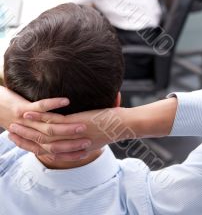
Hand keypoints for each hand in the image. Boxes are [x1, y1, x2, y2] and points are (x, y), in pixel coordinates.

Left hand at [0, 85, 89, 158]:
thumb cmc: (17, 116)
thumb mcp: (32, 128)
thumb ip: (48, 134)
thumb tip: (67, 136)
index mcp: (33, 141)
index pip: (54, 153)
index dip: (69, 154)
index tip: (84, 153)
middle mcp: (31, 135)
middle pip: (54, 143)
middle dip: (72, 144)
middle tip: (88, 142)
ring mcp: (27, 123)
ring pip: (50, 128)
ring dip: (67, 127)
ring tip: (83, 125)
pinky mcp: (23, 110)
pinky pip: (41, 107)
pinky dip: (54, 104)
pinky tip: (66, 101)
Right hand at [8, 107, 125, 160]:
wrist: (126, 125)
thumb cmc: (114, 127)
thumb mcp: (96, 133)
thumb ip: (84, 134)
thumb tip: (80, 127)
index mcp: (76, 150)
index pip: (51, 153)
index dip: (35, 149)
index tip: (23, 144)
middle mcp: (72, 145)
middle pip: (43, 145)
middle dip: (26, 140)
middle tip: (12, 134)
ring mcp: (73, 135)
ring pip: (44, 134)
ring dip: (28, 128)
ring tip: (16, 123)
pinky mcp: (75, 123)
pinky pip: (52, 121)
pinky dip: (38, 117)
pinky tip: (29, 112)